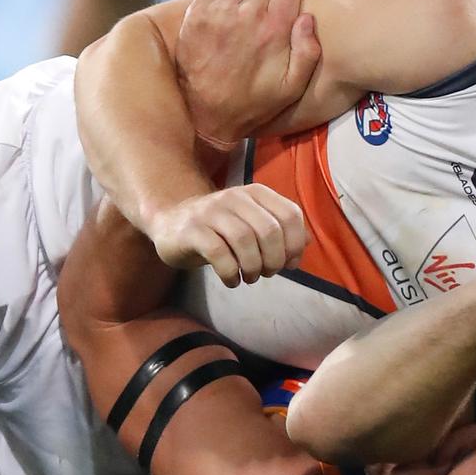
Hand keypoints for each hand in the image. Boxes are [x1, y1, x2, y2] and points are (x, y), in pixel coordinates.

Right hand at [144, 183, 309, 287]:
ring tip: (249, 277)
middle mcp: (234, 197)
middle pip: (270, 231)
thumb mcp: (251, 223)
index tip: (289, 263)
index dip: (295, 244)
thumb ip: (279, 231)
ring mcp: (211, 212)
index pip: (290, 215)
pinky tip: (231, 280)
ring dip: (253, 268)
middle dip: (274, 260)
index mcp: (255, 193)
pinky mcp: (191, 231)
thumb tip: (305, 246)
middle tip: (267, 273)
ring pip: (245, 241)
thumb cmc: (219, 229)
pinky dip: (230, 273)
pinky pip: (219, 254)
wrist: (170, 222)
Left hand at [176, 0, 321, 148]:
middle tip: (268, 7)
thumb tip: (307, 18)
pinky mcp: (197, 15)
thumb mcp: (292, 88)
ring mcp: (219, 13)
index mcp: (274, 29)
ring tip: (247, 8)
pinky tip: (228, 9)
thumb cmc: (254, 103)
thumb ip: (308, 53)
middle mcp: (247, 15)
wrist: (208, 115)